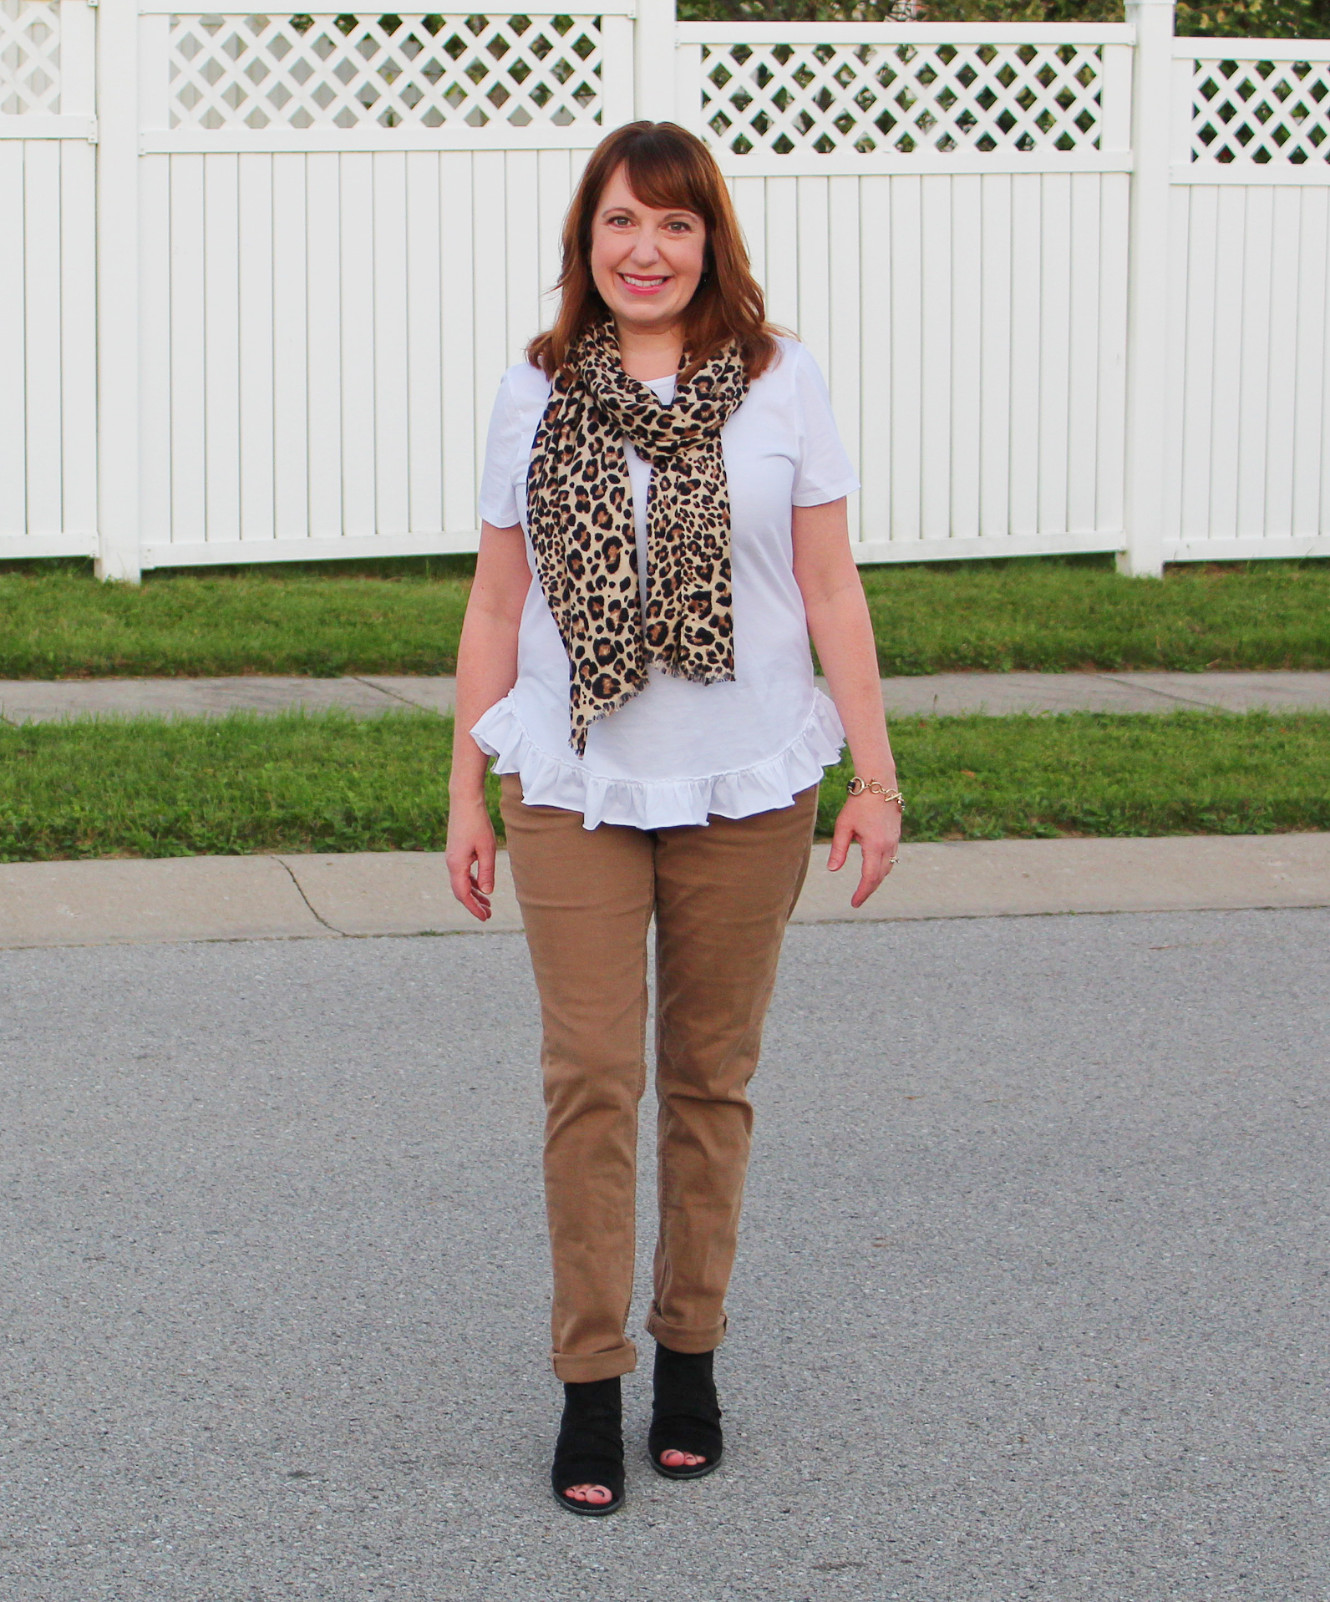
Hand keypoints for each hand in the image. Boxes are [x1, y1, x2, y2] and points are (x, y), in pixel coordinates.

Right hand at [445, 794, 497, 920]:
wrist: (464, 801)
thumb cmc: (477, 823)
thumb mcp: (486, 849)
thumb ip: (487, 872)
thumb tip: (488, 892)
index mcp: (456, 865)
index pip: (463, 894)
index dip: (474, 908)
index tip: (485, 918)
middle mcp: (451, 863)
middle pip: (461, 891)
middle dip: (474, 904)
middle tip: (488, 915)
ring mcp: (452, 857)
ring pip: (462, 882)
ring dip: (474, 894)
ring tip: (488, 903)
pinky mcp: (456, 851)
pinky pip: (463, 873)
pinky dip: (472, 882)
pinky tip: (482, 886)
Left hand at [826, 792, 901, 908]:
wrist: (879, 783)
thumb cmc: (859, 803)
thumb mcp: (844, 826)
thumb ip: (839, 849)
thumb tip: (833, 870)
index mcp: (875, 845)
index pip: (869, 877)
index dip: (862, 892)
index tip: (854, 903)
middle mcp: (888, 845)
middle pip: (880, 876)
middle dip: (869, 889)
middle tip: (857, 900)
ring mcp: (895, 840)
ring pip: (888, 867)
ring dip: (877, 879)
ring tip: (864, 888)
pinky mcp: (896, 835)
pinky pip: (891, 857)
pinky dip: (882, 867)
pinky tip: (874, 869)